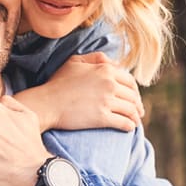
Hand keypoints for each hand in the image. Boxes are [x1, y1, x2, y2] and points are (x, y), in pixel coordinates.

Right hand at [16, 52, 143, 131]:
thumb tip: (113, 62)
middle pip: (132, 96)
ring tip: (135, 121)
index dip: (135, 90)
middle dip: (138, 105)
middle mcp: (109, 84)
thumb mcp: (75, 62)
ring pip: (130, 109)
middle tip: (138, 112)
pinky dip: (129, 126)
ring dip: (136, 116)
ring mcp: (106, 101)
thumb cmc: (58, 83)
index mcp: (105, 70)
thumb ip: (96, 58)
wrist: (47, 103)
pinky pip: (123, 122)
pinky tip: (129, 128)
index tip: (135, 97)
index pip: (129, 80)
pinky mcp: (102, 117)